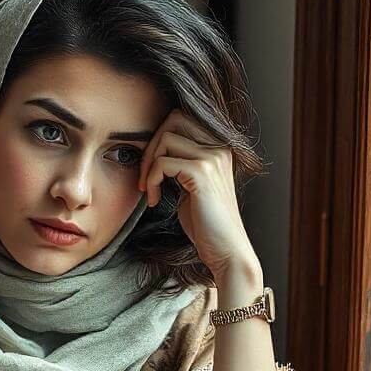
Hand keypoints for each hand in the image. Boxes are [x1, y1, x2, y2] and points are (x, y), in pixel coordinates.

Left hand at [137, 107, 257, 277]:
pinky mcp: (202, 173)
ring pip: (165, 138)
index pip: (181, 119)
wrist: (226, 251)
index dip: (159, 140)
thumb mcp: (191, 187)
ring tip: (148, 190)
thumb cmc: (206, 225)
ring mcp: (212, 158)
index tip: (150, 171)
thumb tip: (154, 151)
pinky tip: (154, 200)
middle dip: (151, 146)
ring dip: (148, 165)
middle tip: (144, 177)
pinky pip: (162, 163)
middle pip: (174, 118)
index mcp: (218, 148)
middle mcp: (219, 147)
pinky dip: (151, 180)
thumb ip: (180, 165)